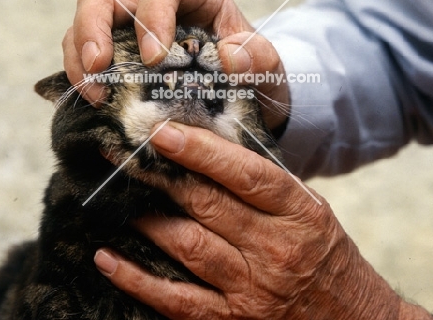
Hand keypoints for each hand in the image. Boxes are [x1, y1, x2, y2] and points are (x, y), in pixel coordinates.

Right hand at [62, 0, 288, 128]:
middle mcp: (154, 11)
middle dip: (94, 29)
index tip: (155, 58)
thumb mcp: (267, 66)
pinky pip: (86, 60)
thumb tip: (229, 58)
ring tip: (96, 96)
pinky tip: (94, 103)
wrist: (245, 96)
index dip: (152, 13)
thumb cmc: (253, 72)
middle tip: (101, 68)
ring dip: (80, 59)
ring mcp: (130, 36)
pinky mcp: (118, 62)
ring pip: (84, 27)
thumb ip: (260, 58)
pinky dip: (82, 78)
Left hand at [94, 122, 411, 319]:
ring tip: (115, 194)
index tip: (162, 131)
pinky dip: (138, 279)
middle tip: (124, 154)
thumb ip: (264, 183)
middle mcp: (275, 249)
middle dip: (161, 176)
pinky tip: (107, 257)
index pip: (246, 173)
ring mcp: (252, 290)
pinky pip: (177, 300)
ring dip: (146, 219)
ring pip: (187, 246)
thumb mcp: (309, 208)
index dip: (202, 151)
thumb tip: (209, 149)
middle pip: (208, 205)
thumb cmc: (326, 254)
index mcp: (298, 212)